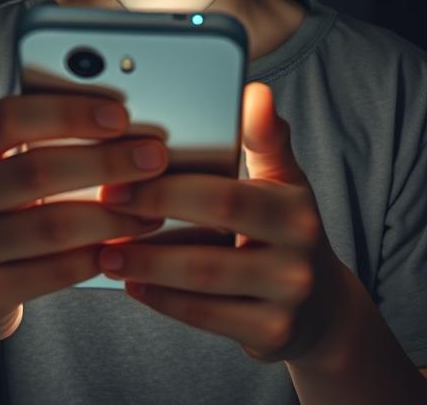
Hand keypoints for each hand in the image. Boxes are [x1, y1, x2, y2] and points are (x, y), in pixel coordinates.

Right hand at [0, 93, 169, 348]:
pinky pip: (57, 270)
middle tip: (154, 157)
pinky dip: (99, 253)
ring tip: (153, 206)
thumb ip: (36, 134)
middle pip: (37, 169)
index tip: (121, 114)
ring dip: (115, 214)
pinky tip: (127, 243)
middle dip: (107, 161)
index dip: (69, 112)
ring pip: (54, 223)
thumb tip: (117, 114)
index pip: (9, 117)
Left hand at [96, 81, 348, 364]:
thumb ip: (265, 137)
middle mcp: (297, 253)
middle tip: (105, 206)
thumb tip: (255, 91)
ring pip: (202, 280)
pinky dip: (162, 300)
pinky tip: (132, 283)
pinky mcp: (271, 335)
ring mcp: (286, 299)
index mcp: (293, 206)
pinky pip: (205, 317)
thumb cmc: (284, 228)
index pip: (224, 192)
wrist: (322, 308)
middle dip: (150, 220)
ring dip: (147, 265)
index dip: (170, 186)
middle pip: (211, 234)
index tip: (123, 173)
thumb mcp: (284, 180)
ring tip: (105, 251)